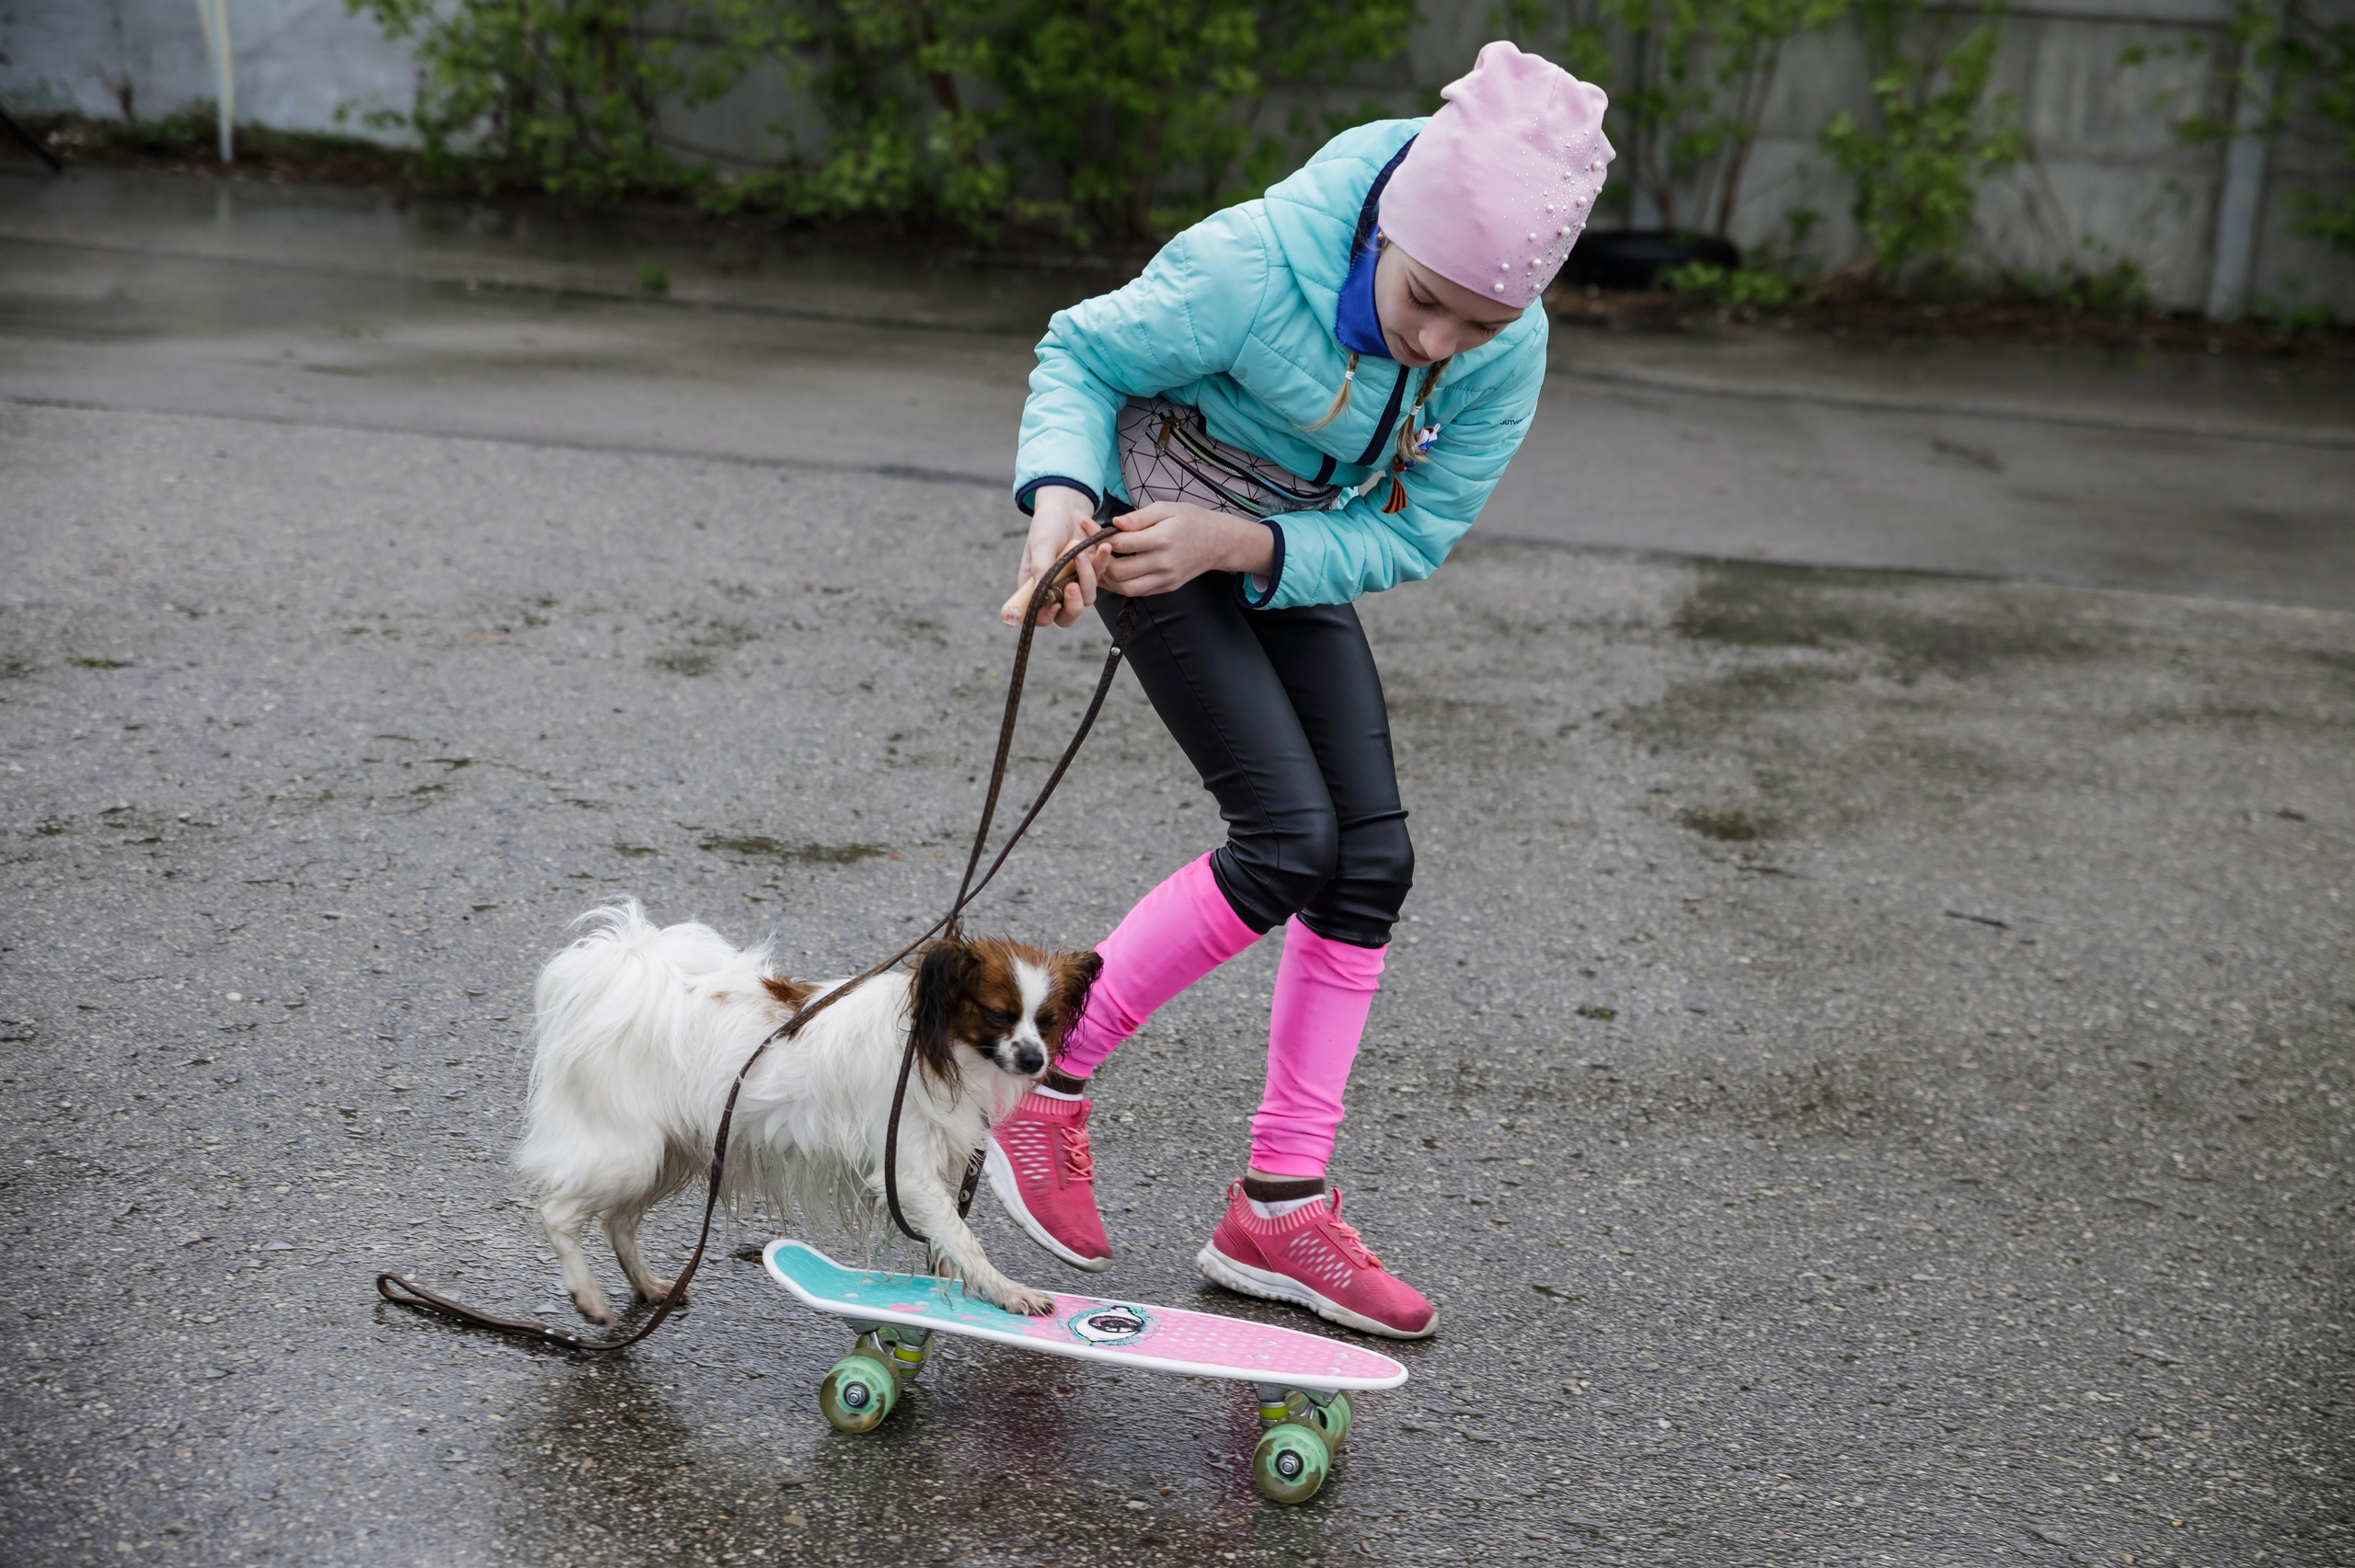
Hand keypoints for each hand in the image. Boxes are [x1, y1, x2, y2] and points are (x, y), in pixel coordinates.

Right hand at [1001, 486, 1108, 628]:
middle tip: (1073, 586)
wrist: (1065, 508)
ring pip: (1086, 598)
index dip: (1045, 616)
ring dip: (1086, 578)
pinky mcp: (1090, 574)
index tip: (1054, 604)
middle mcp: (1053, 590)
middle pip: (1065, 617)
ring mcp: (1073, 583)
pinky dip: (1101, 563)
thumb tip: (1039, 592)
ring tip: (1081, 554)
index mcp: (1034, 587)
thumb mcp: (1041, 543)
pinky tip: (1102, 547)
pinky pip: (1100, 577)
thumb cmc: (1046, 525)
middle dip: (1072, 606)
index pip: (1038, 615)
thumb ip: (1040, 568)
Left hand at [1097, 502, 1274, 598]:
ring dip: (1106, 578)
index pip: (1121, 543)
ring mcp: (1165, 578)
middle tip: (1088, 548)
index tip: (1086, 527)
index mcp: (1162, 539)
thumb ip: (1139, 517)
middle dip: (1098, 560)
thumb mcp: (1166, 508)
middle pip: (1119, 570)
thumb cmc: (1191, 520)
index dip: (1099, 536)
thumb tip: (1115, 523)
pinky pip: (1137, 592)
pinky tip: (1109, 575)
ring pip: (1125, 587)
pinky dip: (1119, 586)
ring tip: (1094, 563)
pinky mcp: (1166, 587)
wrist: (1218, 542)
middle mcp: (1163, 563)